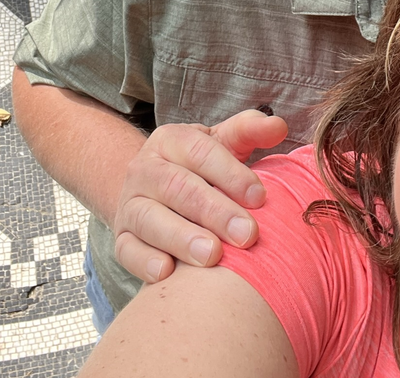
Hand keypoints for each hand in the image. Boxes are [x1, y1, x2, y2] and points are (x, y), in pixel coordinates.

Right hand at [113, 109, 287, 283]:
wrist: (154, 191)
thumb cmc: (201, 168)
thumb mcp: (223, 143)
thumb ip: (250, 131)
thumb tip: (278, 125)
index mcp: (171, 140)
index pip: (199, 152)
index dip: (230, 173)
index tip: (260, 197)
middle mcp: (144, 168)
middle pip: (177, 187)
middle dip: (214, 212)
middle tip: (247, 235)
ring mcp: (130, 204)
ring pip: (149, 218)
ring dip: (181, 238)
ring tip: (212, 255)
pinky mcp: (121, 238)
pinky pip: (127, 250)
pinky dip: (145, 262)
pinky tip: (168, 272)